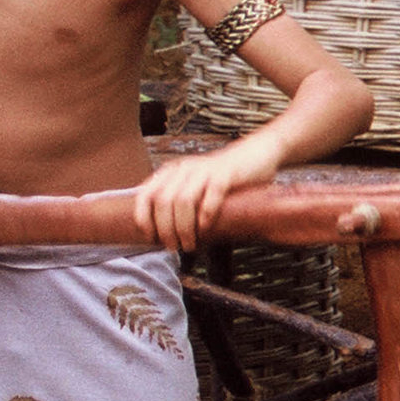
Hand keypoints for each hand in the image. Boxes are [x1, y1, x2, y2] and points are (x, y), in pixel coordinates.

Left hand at [133, 137, 279, 251]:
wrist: (255, 154)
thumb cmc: (224, 177)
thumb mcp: (193, 183)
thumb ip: (177, 198)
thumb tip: (161, 229)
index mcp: (172, 172)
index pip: (145, 194)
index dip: (144, 218)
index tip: (150, 236)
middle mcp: (185, 169)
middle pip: (164, 201)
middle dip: (165, 228)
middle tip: (173, 246)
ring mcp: (205, 170)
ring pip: (184, 200)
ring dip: (184, 227)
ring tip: (189, 244)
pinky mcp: (226, 174)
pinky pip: (211, 194)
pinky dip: (206, 214)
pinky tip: (206, 228)